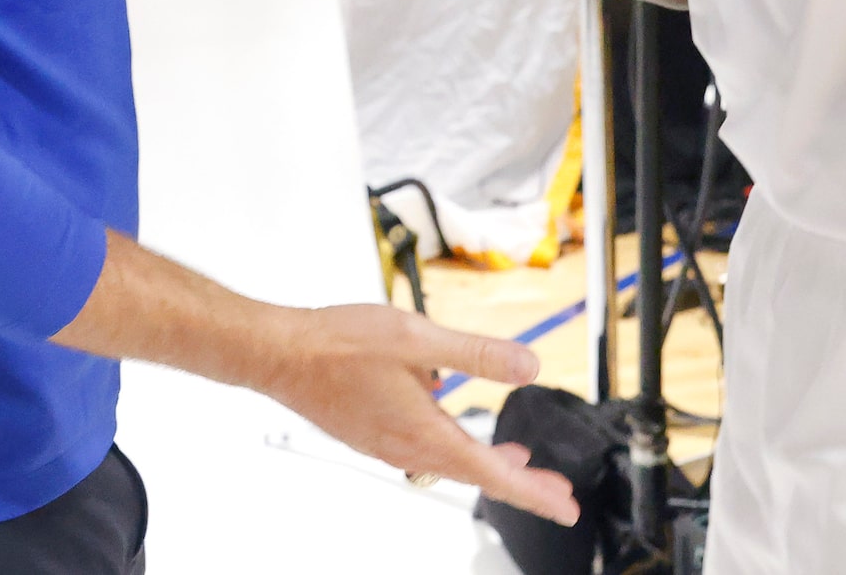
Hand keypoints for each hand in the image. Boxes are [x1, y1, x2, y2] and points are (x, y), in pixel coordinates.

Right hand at [258, 302, 580, 524]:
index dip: (533, 492)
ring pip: (453, 464)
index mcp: (425, 431)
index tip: (563, 507)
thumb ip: (477, 354)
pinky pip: (428, 452)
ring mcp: (391, 444)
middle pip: (478, 476)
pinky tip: (460, 429)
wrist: (283, 355)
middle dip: (522, 486)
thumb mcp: (418, 337)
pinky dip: (459, 451)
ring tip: (520, 462)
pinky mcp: (376, 434)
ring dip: (491, 467)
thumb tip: (527, 365)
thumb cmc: (339, 345)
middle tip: (555, 494)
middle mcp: (409, 447)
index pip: (492, 474)